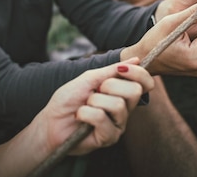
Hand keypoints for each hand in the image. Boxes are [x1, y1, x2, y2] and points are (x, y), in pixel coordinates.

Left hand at [37, 58, 153, 155]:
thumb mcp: (89, 79)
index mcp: (122, 93)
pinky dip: (85, 113)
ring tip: (85, 106)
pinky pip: (102, 118)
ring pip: (118, 104)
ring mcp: (118, 124)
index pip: (145, 83)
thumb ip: (112, 70)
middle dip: (110, 85)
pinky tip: (80, 118)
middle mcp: (125, 109)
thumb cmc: (68, 100)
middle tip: (95, 91)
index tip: (121, 69)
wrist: (50, 121)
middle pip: (135, 91)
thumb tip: (136, 59)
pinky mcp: (109, 138)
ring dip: (94, 101)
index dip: (138, 73)